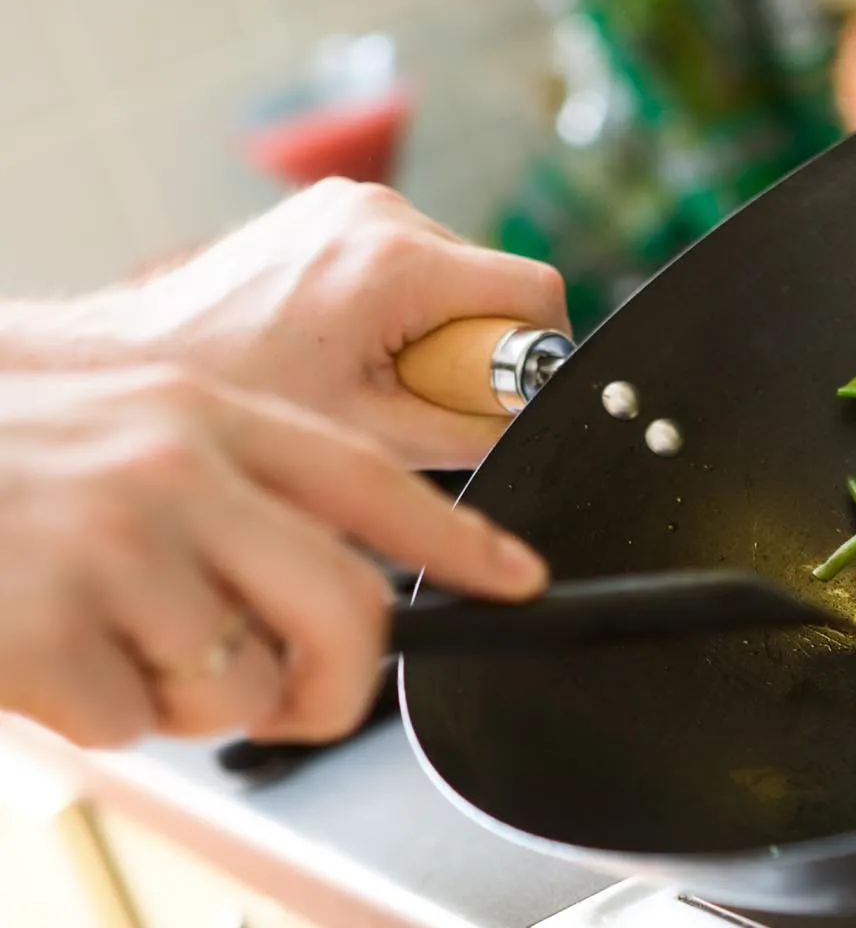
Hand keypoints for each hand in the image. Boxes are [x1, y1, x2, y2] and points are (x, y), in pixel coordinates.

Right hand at [0, 365, 547, 748]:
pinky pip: (131, 723)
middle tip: (309, 701)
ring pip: (241, 685)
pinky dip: (102, 716)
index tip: (518, 580)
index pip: (375, 484)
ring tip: (120, 642)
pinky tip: (50, 652)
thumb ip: (238, 491)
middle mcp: (179, 471)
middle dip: (346, 685)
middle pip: (347, 612)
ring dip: (194, 695)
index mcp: (211, 418)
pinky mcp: (44, 623)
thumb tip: (337, 590)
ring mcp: (113, 546)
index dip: (461, 543)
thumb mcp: (135, 431)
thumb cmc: (5, 455)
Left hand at [86, 178, 570, 468]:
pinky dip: (399, 304)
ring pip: (451, 270)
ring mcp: (348, 204)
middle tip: (409, 395)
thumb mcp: (374, 438)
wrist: (139, 362)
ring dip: (434, 326)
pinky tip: (345, 343)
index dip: (540, 352)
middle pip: (492, 281)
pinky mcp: (327, 210)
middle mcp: (377, 212)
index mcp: (398, 262)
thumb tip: (527, 422)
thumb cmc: (241, 401)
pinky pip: (405, 257)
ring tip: (367, 372)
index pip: (535, 292)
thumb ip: (471, 429)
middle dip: (474, 346)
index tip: (502, 394)